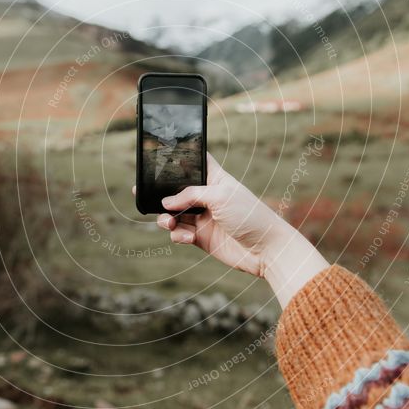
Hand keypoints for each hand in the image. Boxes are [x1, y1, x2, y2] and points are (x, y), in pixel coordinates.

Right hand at [150, 154, 328, 307]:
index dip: (179, 158)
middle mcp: (206, 196)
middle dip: (160, 194)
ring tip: (168, 223)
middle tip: (143, 194)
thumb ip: (190, 195)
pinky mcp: (201, 237)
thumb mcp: (220, 196)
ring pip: (173, 214)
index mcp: (214, 178)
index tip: (158, 158)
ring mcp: (203, 217)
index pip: (195, 162)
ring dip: (166, 218)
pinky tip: (187, 238)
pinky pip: (180, 233)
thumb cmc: (249, 215)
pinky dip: (178, 235)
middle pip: (176, 190)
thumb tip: (166, 202)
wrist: (266, 250)